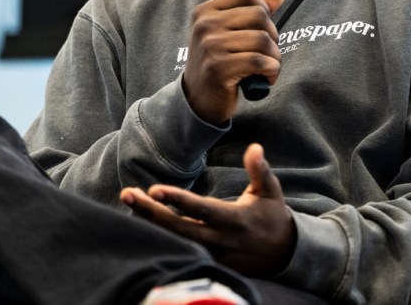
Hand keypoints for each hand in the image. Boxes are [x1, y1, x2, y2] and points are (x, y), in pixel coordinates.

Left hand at [120, 143, 294, 277]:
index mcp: (234, 219)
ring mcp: (212, 255)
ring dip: (149, 223)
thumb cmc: (272, 216)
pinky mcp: (208, 264)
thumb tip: (255, 147)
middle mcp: (219, 240)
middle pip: (178, 229)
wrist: (283, 254)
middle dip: (151, 212)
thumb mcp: (270, 190)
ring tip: (128, 202)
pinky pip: (178, 252)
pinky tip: (140, 221)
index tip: (154, 189)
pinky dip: (159, 237)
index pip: (200, 210)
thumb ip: (259, 169)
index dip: (178, 200)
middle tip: (127, 194)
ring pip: (174, 242)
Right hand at [184, 0, 285, 123]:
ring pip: (262, 39)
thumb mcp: (228, 33)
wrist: (198, 99)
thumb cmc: (218, 62)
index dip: (262, 8)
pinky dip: (272, 70)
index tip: (262, 28)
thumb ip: (252, 12)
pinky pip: (260, 61)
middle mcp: (205, 25)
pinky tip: (267, 77)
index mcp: (205, 11)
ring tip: (268, 66)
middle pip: (258, 15)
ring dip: (274, 56)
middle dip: (272, 35)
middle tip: (268, 52)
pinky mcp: (219, 68)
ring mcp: (210, 46)